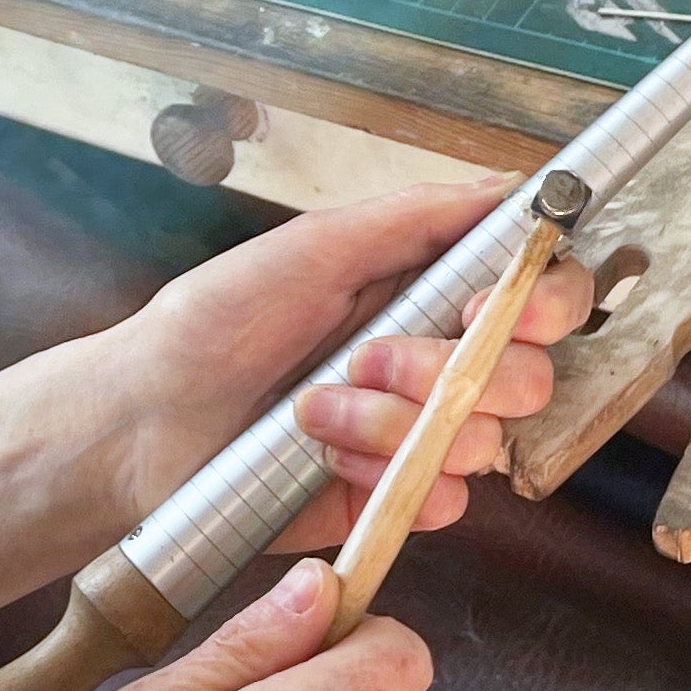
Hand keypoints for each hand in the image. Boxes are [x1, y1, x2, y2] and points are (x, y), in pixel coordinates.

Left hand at [120, 179, 594, 549]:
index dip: (545, 302)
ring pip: (484, 442)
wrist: (145, 420)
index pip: (544, 296)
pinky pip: (445, 500)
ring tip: (317, 409)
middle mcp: (441, 364)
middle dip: (453, 370)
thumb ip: (419, 217)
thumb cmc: (215, 323)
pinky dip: (388, 478)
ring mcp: (421, 436)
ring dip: (395, 422)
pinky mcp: (395, 499)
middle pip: (533, 377)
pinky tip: (328, 460)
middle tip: (370, 355)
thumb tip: (511, 190)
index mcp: (432, 293)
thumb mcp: (316, 246)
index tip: (487, 306)